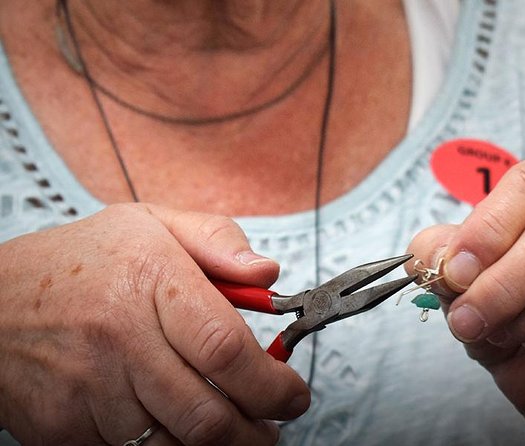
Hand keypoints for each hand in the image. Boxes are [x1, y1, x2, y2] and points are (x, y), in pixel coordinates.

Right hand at [0, 203, 309, 444]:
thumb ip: (217, 240)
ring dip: (217, 444)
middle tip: (271, 424)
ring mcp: (87, 390)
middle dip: (255, 431)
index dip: (272, 384)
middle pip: (208, 413)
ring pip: (176, 444)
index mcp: (150, 281)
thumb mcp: (151, 223)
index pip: (226, 348)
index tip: (293, 395)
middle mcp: (119, 339)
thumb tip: (268, 274)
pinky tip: (176, 423)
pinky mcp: (63, 427)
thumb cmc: (81, 261)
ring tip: (232, 425)